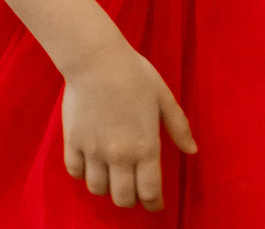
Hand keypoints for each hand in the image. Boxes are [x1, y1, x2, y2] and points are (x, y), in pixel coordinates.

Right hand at [59, 43, 196, 209]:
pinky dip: (83, 174)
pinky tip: (90, 163)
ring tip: (111, 175)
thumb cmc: (134, 75)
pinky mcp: (73, 142)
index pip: (150, 192)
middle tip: (133, 189)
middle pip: (122, 198)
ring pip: (98, 189)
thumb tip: (192, 151)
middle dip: (130, 199)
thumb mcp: (164, 98)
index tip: (156, 204)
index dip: (154, 204)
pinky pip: (75, 172)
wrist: (96, 60)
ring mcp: (94, 151)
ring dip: (106, 187)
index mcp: (146, 147)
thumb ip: (178, 127)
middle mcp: (119, 156)